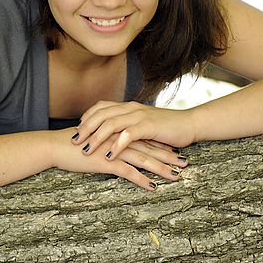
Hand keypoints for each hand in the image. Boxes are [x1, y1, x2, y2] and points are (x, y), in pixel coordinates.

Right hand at [53, 129, 184, 190]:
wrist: (57, 146)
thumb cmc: (76, 145)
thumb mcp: (98, 139)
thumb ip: (112, 140)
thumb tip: (122, 147)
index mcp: (120, 132)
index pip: (146, 138)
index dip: (163, 144)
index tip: (178, 151)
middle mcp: (121, 139)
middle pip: (150, 148)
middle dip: (169, 156)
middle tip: (185, 163)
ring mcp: (114, 150)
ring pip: (144, 159)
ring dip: (161, 169)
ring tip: (176, 177)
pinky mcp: (106, 161)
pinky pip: (128, 172)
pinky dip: (142, 179)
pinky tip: (153, 187)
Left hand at [73, 101, 195, 162]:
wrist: (189, 124)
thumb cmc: (167, 127)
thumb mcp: (144, 124)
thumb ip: (129, 125)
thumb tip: (113, 134)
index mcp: (129, 106)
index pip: (101, 107)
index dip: (87, 118)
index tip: (76, 129)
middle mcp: (131, 108)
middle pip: (101, 115)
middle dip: (85, 128)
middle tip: (73, 141)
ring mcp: (139, 116)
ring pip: (111, 124)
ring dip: (96, 138)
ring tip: (86, 150)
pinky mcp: (148, 127)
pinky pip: (127, 135)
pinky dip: (116, 145)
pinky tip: (108, 156)